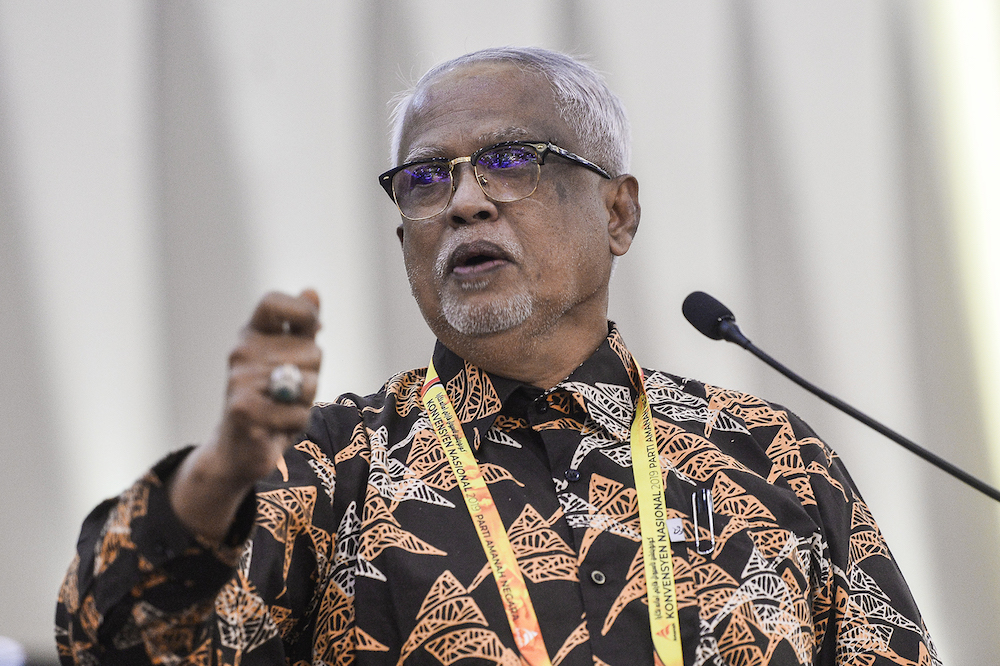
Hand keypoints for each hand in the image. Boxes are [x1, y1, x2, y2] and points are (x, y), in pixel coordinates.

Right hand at [169, 289, 321, 542]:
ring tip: (283, 407)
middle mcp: (240, 353)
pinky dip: (297, 423)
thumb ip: (301, 327)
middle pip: (311, 350)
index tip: (316, 329)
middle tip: (291, 388)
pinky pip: (298, 413)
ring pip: (308, 383)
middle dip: (314, 373)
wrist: (239, 447)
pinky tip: (278, 426)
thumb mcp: (289, 358)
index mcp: (251, 334)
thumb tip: (311, 291)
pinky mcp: (243, 411)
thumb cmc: (271, 397)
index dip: (303, 311)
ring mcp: (239, 381)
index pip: (274, 302)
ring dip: (306, 401)